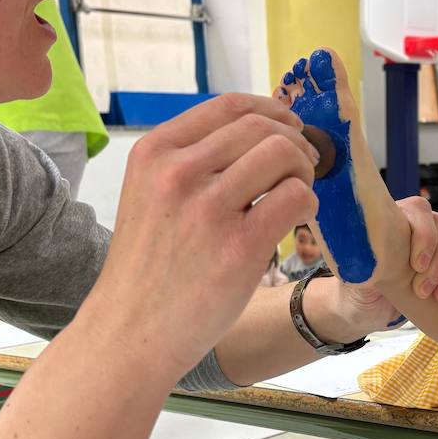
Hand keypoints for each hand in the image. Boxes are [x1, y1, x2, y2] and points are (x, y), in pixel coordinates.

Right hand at [93, 94, 319, 381]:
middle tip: (305, 165)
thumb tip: (258, 135)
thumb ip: (191, 163)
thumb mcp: (150, 196)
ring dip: (305, 171)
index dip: (270, 110)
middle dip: (294, 142)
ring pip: (283, 156)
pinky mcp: (239, 247)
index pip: (228, 106)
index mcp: (155, 153)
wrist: (130, 332)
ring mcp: (208, 209)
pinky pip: (295, 198)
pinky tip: (297, 221)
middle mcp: (178, 172)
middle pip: (262, 128)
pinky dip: (308, 204)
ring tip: (298, 195)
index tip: (287, 127)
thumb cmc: (147, 269)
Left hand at [302, 199, 437, 341]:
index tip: (417, 266)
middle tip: (425, 291)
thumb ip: (362, 267)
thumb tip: (367, 258)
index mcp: (393, 219)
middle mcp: (419, 222)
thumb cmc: (359, 291)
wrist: (368, 309)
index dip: (423, 236)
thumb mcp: (357, 279)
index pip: (418, 212)